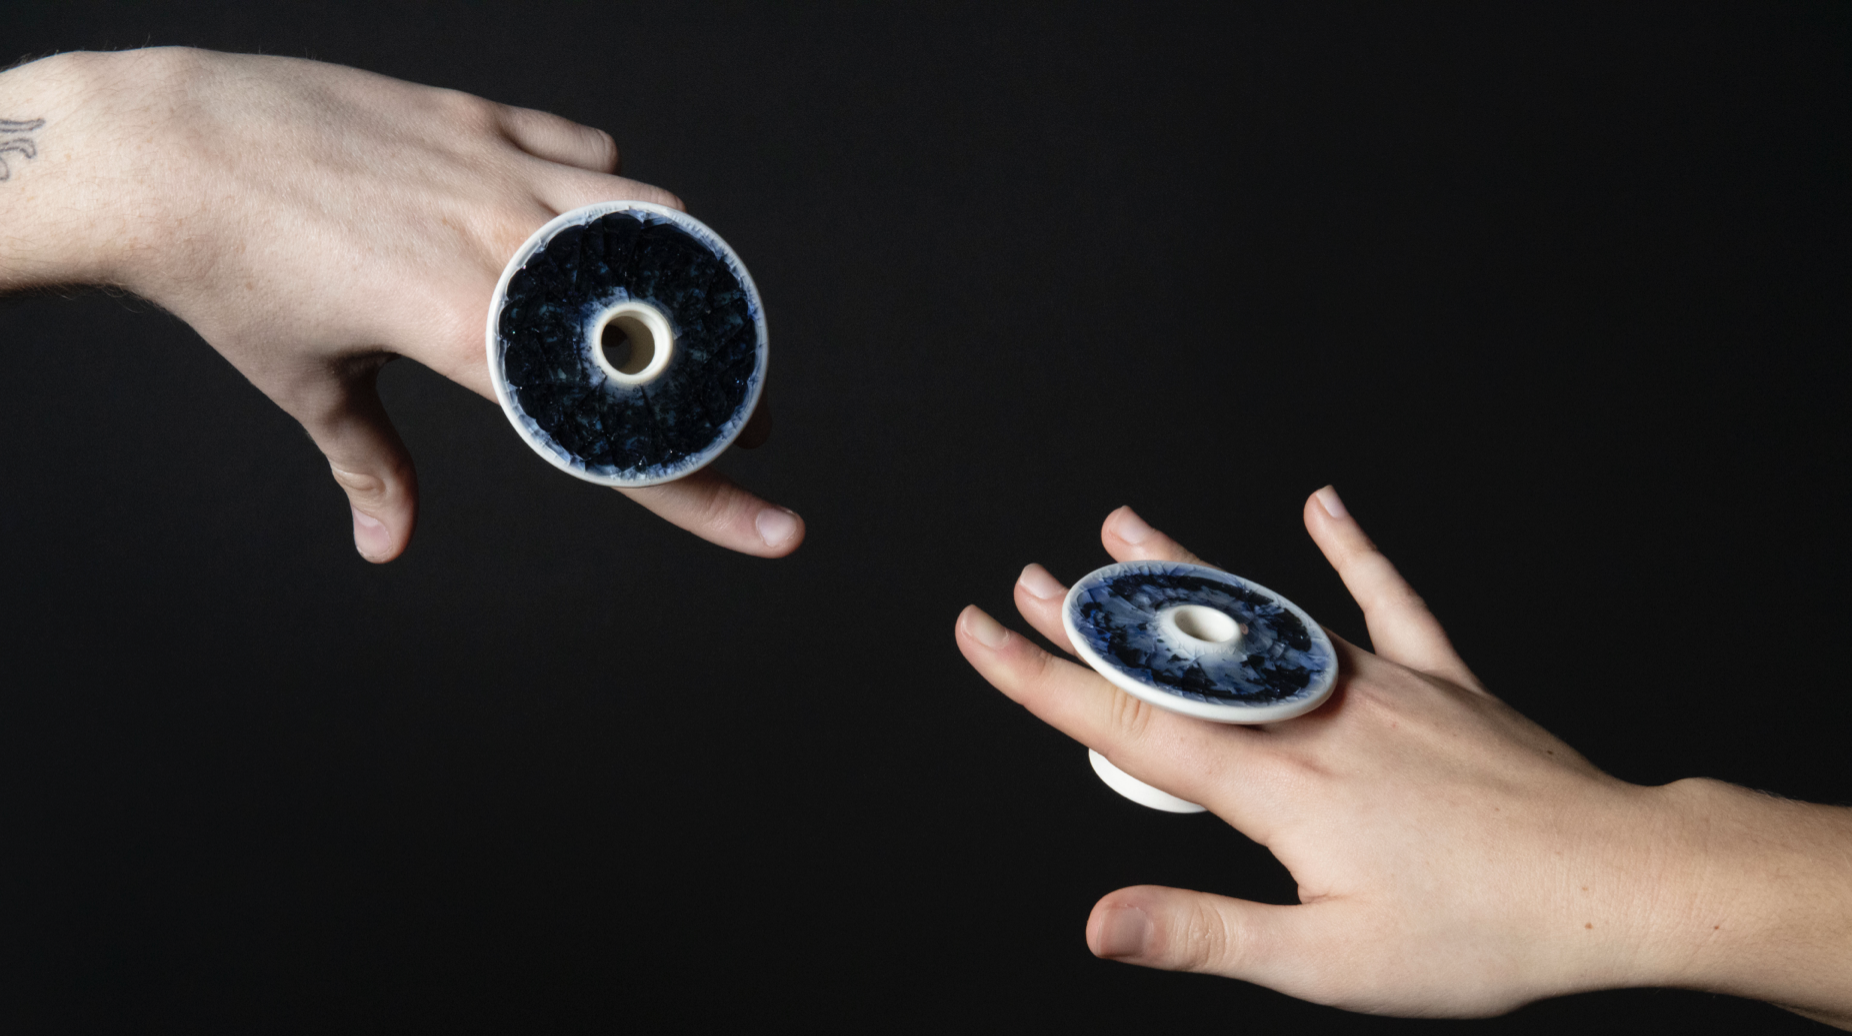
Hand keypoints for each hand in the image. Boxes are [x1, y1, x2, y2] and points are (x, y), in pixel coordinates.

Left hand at [0, 48, 800, 560]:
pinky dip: (610, 194)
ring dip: (682, 277)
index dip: (710, 499)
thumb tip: (385, 545)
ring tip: (679, 315)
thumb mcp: (306, 383)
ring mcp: (498, 170)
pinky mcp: (478, 115)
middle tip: (745, 419)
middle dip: (729, 387)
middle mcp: (506, 249)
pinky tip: (595, 218)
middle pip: (672, 326)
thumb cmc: (227, 275)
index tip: (780, 530)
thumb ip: (367, 464)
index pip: (618, 436)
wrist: (159, 148)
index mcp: (471, 336)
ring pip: (653, 222)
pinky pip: (587, 155)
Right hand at [955, 489, 1851, 1023]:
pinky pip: (1388, 598)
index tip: (982, 634)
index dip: (1041, 678)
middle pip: (1180, 656)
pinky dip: (1352, 550)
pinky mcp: (1440, 680)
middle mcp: (1316, 717)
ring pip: (1263, 613)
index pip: (1128, 722)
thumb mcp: (1327, 960)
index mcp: (1278, 784)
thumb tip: (1101, 923)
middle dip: (1092, 617)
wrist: (1615, 882)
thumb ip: (1204, 932)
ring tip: (1126, 526)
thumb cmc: (1482, 930)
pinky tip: (1324, 504)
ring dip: (1187, 569)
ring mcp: (1379, 686)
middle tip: (1030, 579)